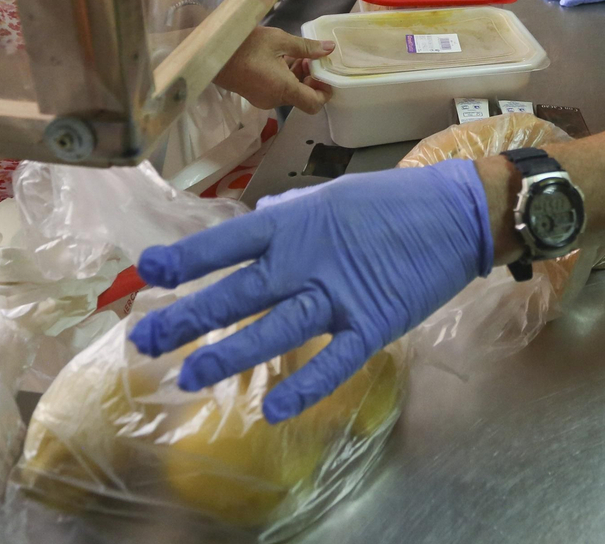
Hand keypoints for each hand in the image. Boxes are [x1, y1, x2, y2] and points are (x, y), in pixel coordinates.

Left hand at [129, 160, 493, 421]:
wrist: (459, 213)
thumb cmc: (393, 202)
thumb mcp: (333, 196)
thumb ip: (290, 212)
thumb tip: (255, 217)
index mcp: (295, 223)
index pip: (228, 242)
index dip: (187, 259)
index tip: (148, 271)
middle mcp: (308, 259)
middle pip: (238, 293)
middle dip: (189, 317)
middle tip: (146, 340)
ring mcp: (339, 295)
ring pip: (274, 329)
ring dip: (230, 354)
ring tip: (190, 376)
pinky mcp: (373, 324)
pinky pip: (335, 361)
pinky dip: (307, 386)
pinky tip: (274, 408)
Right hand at [214, 26, 333, 112]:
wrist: (209, 53)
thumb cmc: (245, 45)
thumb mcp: (279, 41)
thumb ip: (306, 47)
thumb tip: (329, 49)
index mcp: (283, 90)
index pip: (314, 104)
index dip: (325, 92)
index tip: (324, 73)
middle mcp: (274, 100)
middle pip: (302, 97)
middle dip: (311, 79)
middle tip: (310, 58)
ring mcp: (263, 99)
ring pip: (289, 92)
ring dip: (297, 76)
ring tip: (296, 54)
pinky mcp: (254, 94)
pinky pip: (277, 90)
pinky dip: (284, 78)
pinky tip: (281, 58)